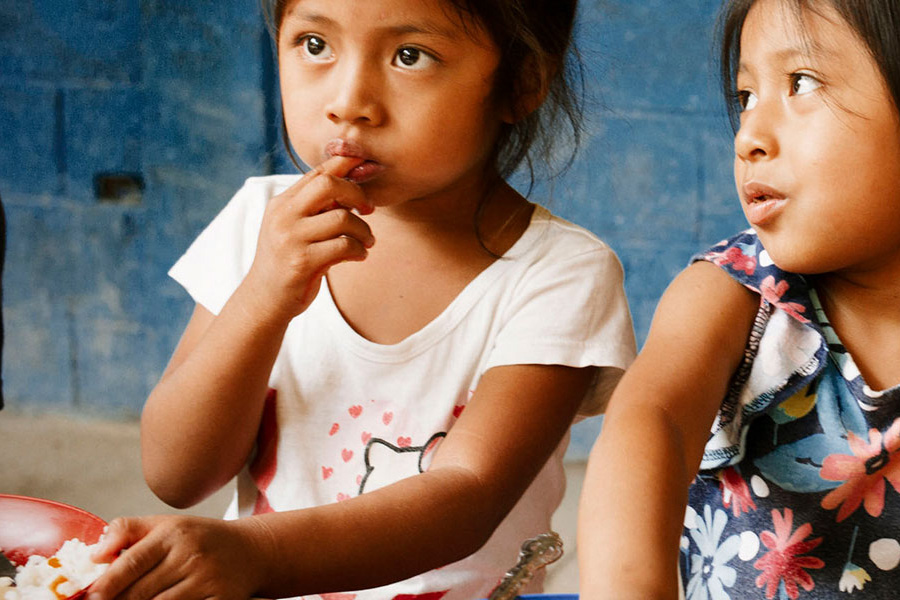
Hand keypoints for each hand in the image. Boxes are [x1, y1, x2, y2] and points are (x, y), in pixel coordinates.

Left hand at [88, 515, 271, 599]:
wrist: (252, 551)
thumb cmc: (201, 539)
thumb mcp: (166, 525)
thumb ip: (127, 530)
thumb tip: (93, 554)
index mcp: (174, 533)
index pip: (130, 562)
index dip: (106, 584)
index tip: (90, 596)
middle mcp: (191, 555)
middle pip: (140, 591)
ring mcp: (207, 580)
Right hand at [243, 155, 374, 322]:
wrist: (265, 299)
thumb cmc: (288, 261)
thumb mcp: (295, 228)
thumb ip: (317, 208)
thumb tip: (354, 187)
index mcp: (282, 203)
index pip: (317, 172)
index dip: (345, 163)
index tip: (368, 166)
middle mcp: (284, 216)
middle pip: (328, 184)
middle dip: (356, 193)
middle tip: (368, 210)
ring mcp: (291, 238)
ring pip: (341, 218)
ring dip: (363, 230)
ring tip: (367, 242)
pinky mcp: (302, 262)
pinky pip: (343, 246)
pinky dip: (359, 250)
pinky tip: (360, 256)